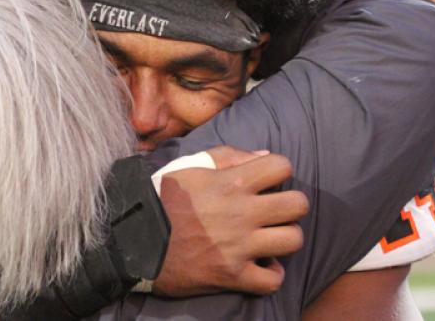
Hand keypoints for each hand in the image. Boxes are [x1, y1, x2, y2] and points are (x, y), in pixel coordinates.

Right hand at [153, 146, 307, 295]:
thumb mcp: (192, 165)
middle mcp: (242, 212)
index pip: (282, 166)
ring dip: (285, 237)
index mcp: (233, 181)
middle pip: (298, 204)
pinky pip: (273, 280)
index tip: (269, 179)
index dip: (280, 170)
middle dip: (291, 203)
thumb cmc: (165, 196)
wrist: (136, 237)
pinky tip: (261, 263)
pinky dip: (271, 273)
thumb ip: (230, 155)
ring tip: (271, 235)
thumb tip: (265, 155)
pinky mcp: (232, 276)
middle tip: (276, 208)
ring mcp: (240, 246)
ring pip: (293, 240)